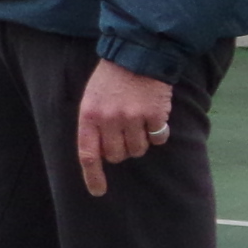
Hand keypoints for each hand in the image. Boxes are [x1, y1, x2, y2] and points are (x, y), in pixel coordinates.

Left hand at [76, 58, 176, 196]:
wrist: (137, 54)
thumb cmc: (111, 79)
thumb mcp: (92, 99)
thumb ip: (94, 125)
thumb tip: (101, 155)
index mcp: (89, 115)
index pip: (88, 154)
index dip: (93, 176)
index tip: (99, 192)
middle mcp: (109, 119)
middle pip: (117, 155)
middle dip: (122, 150)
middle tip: (125, 132)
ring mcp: (132, 117)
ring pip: (139, 150)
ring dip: (141, 142)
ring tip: (138, 120)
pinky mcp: (155, 115)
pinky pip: (158, 139)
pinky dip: (158, 133)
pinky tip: (154, 116)